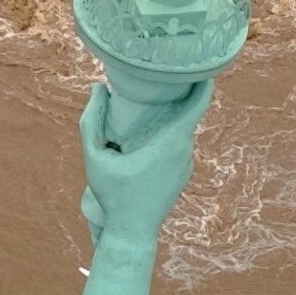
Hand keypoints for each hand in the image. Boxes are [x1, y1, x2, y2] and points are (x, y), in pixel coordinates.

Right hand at [78, 78, 212, 247]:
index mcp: (171, 141)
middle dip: (177, 94)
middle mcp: (185, 151)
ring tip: (152, 101)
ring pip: (182, 131)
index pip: (199, 102)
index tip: (198, 61)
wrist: (132, 233)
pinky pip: (178, 146)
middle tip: (161, 75)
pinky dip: (168, 135)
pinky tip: (149, 134)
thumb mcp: (95, 158)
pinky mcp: (181, 175)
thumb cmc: (114, 196)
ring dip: (170, 117)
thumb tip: (97, 89)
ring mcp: (185, 165)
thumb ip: (92, 122)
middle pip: (188, 113)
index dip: (203, 79)